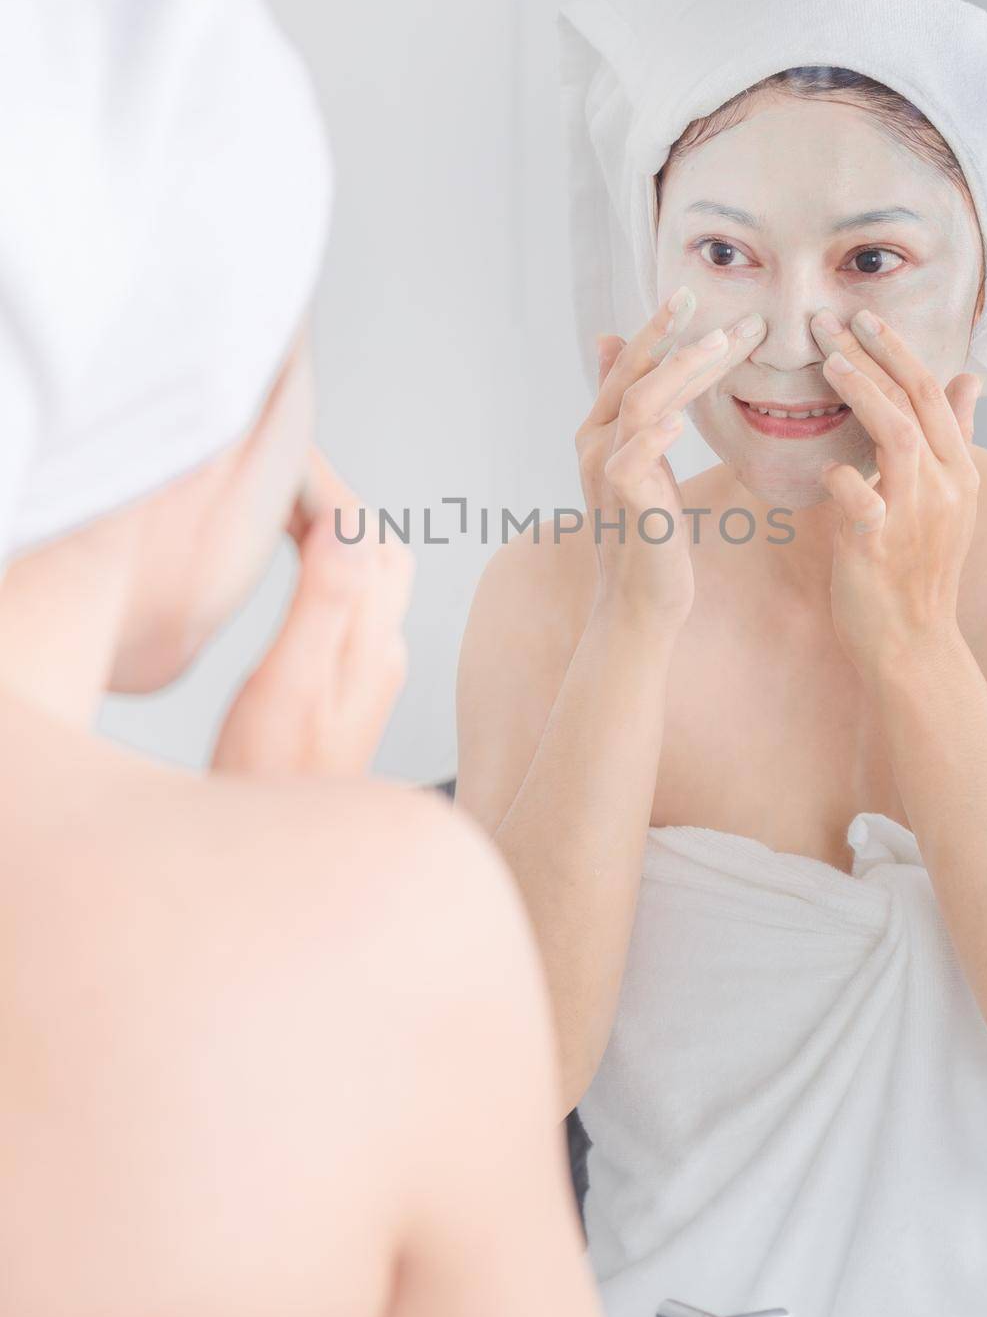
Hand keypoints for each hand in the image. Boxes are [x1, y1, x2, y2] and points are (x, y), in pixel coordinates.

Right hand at [211, 447, 414, 775]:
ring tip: (284, 507)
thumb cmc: (275, 783)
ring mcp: (372, 670)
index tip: (283, 451)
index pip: (360, 533)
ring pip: (371, 573)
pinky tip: (297, 570)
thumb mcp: (287, 690)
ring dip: (336, 530)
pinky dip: (328, 564)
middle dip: (334, 498)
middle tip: (281, 470)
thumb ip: (322, 606)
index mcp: (369, 643)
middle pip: (376, 545)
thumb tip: (348, 529)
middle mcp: (382, 651)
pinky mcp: (354, 687)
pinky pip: (354, 600)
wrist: (289, 865)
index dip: (324, 484)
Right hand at [577, 288, 763, 635]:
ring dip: (678, 371)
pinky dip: (655, 433)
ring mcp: (605, 469)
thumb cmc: (650, 534)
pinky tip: (679, 417)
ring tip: (717, 345)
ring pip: (638, 403)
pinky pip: (634, 456)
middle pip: (631, 374)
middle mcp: (594, 443)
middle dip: (669, 335)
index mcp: (601, 432)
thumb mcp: (645, 466)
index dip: (657, 330)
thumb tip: (619, 351)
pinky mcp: (623, 498)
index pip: (630, 367)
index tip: (691, 296)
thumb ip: (637, 412)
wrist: (641, 601)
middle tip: (705, 303)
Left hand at [809, 307, 982, 673]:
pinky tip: (823, 466)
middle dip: (875, 354)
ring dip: (864, 395)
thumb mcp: (946, 499)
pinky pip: (862, 501)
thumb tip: (969, 380)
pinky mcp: (880, 546)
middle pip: (917, 402)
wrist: (911, 643)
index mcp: (958, 471)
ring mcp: (916, 515)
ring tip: (829, 363)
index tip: (863, 316)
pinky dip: (841, 478)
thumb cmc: (916, 568)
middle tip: (831, 320)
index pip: (932, 392)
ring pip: (899, 437)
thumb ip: (954, 438)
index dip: (897, 350)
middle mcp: (945, 486)